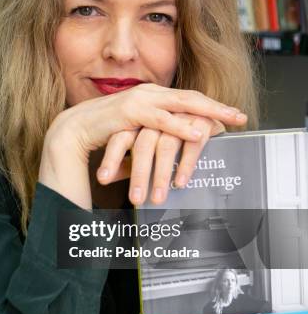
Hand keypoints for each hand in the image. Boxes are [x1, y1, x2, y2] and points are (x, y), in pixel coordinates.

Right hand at [40, 84, 245, 208]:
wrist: (74, 130)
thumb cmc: (106, 135)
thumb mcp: (137, 136)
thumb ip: (156, 141)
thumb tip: (174, 156)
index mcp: (152, 96)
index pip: (188, 99)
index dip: (211, 106)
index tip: (232, 116)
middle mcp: (149, 93)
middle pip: (191, 97)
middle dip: (218, 107)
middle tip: (240, 117)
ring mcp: (140, 99)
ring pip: (181, 103)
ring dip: (207, 113)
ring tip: (228, 122)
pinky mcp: (130, 111)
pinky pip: (161, 119)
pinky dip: (181, 126)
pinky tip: (197, 133)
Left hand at [96, 114, 225, 204]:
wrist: (210, 115)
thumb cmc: (173, 136)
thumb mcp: (149, 147)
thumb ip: (128, 160)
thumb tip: (107, 177)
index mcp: (142, 117)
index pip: (122, 137)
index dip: (112, 158)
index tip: (102, 180)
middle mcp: (159, 115)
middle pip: (143, 144)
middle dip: (139, 174)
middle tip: (135, 199)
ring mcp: (181, 116)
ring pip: (166, 146)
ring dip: (161, 175)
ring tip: (158, 198)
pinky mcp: (202, 122)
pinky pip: (192, 145)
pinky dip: (186, 165)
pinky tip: (180, 183)